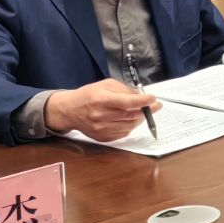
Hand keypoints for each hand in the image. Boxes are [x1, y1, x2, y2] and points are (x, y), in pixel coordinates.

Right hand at [44, 80, 159, 141]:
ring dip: (139, 118)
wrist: (70, 110)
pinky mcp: (102, 137)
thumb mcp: (106, 85)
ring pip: (130, 125)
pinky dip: (130, 126)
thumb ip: (125, 89)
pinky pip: (123, 133)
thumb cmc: (89, 94)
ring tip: (140, 111)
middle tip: (153, 105)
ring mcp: (101, 129)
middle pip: (131, 115)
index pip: (127, 103)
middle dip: (145, 110)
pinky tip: (128, 119)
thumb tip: (142, 96)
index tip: (154, 99)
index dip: (143, 101)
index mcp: (101, 100)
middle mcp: (100, 116)